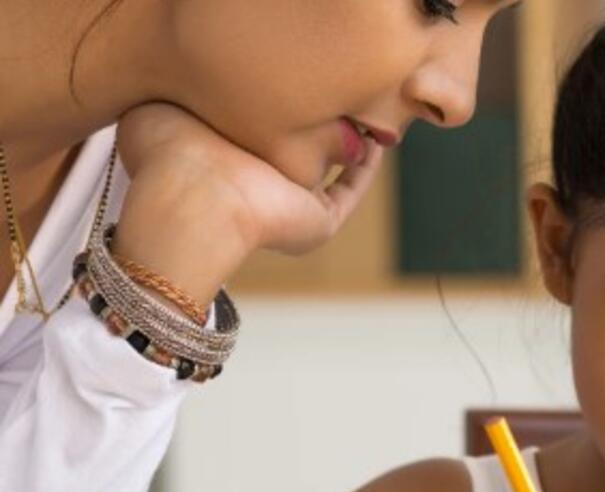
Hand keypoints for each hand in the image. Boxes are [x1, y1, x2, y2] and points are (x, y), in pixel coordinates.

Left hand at [111, 103, 382, 304]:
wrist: (196, 194)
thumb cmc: (170, 152)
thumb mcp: (155, 108)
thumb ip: (173, 92)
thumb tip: (187, 81)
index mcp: (222, 165)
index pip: (253, 137)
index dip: (269, 110)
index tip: (285, 84)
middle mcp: (256, 190)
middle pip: (293, 156)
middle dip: (312, 127)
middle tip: (330, 96)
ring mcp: (288, 209)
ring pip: (327, 174)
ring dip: (347, 146)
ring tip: (362, 112)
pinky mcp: (318, 221)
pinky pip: (349, 190)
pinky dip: (365, 166)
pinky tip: (374, 136)